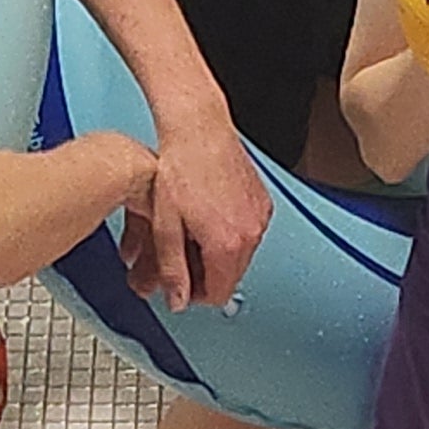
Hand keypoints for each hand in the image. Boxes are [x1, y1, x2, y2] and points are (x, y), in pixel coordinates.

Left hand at [126, 117, 272, 311]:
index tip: (180, 285)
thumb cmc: (180, 167)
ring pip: (241, 257)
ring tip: (192, 234)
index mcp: (227, 243)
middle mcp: (251, 232)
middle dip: (205, 275)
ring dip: (218, 255)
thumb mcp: (165, 226)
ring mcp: (260, 216)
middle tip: (181, 260)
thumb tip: (177, 298)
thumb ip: (172, 269)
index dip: (194, 295)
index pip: (218, 294)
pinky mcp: (263, 202)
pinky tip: (208, 218)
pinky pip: (249, 234)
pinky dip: (230, 235)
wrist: (199, 130)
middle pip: (232, 278)